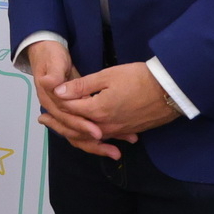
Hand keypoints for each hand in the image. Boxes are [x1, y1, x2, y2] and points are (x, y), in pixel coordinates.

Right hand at [25, 40, 115, 158]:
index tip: (98, 132)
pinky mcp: (73, 111)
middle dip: (94, 143)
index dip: (81, 124)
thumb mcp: (55, 61)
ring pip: (79, 135)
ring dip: (97, 145)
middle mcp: (55, 110)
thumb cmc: (52, 56)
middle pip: (73, 132)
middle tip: (114, 151)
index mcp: (50, 99)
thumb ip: (55, 73)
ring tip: (117, 152)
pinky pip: (84, 129)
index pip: (66, 117)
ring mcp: (64, 112)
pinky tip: (115, 140)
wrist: (44, 51)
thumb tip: (49, 82)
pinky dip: (98, 136)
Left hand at [51, 62, 182, 145]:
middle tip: (42, 120)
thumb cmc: (138, 78)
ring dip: (73, 132)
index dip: (55, 103)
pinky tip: (87, 132)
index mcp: (97, 110)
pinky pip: (105, 137)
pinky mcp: (128, 131)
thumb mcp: (108, 76)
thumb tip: (58, 91)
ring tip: (59, 128)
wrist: (170, 90)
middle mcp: (105, 126)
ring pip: (89, 136)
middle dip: (58, 124)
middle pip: (75, 128)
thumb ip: (82, 86)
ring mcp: (118, 131)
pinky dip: (92, 136)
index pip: (69, 109)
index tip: (43, 99)